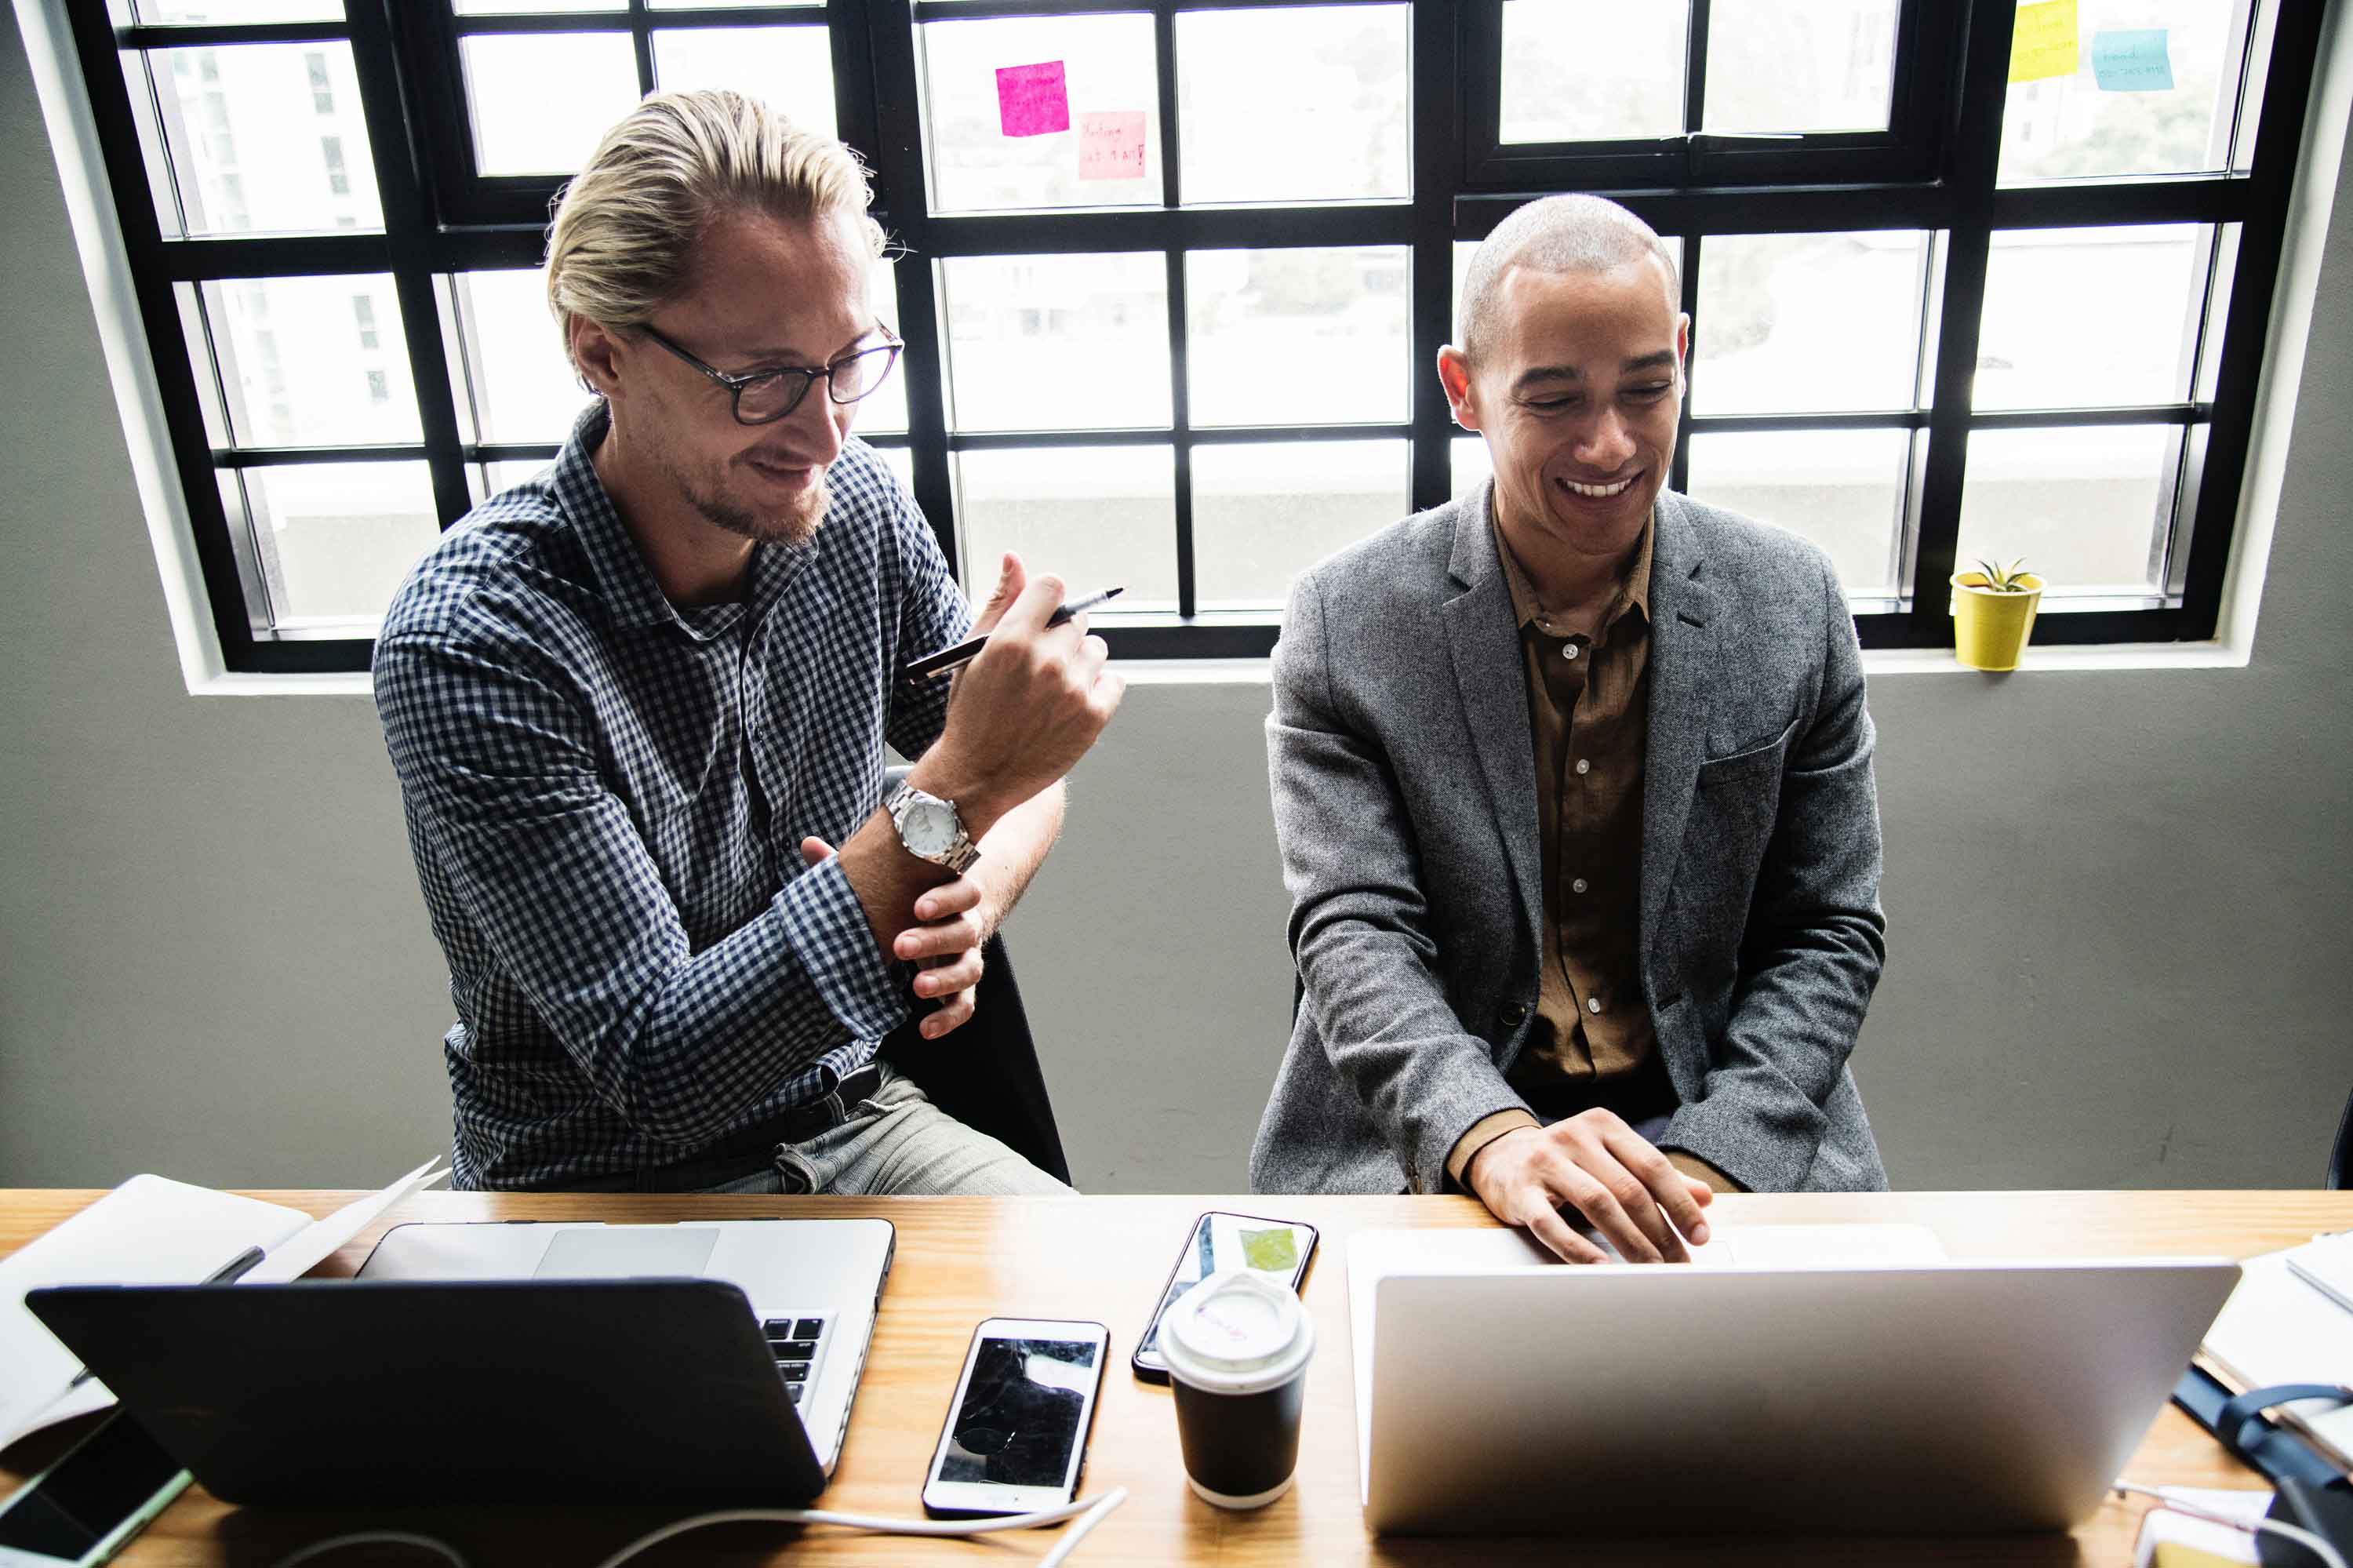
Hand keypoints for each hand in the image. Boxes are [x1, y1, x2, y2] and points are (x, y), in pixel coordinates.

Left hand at [806, 838, 994, 1038]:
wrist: (944, 914)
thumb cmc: (907, 893)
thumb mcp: (887, 879)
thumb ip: (851, 865)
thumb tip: (807, 844)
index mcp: (952, 893)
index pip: (964, 891)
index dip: (945, 899)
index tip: (918, 907)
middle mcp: (966, 923)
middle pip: (965, 930)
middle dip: (933, 940)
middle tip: (900, 946)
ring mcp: (966, 956)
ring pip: (970, 969)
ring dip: (944, 979)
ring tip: (917, 987)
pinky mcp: (961, 985)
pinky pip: (965, 1005)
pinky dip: (948, 1018)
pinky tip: (925, 1030)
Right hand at [916, 561, 1122, 830]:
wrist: (977, 776)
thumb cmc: (971, 711)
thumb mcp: (973, 654)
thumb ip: (999, 602)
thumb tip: (1014, 558)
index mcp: (1011, 639)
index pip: (1052, 586)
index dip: (1046, 600)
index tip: (1041, 616)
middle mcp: (1046, 660)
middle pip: (1076, 619)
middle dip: (1060, 635)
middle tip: (1040, 664)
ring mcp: (1073, 690)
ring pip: (1096, 649)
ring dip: (1080, 661)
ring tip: (1054, 687)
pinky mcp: (1093, 717)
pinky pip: (1114, 681)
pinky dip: (1099, 688)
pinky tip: (1072, 702)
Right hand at [1464, 1112, 1714, 1264]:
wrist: (1501, 1157)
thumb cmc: (1567, 1162)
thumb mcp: (1611, 1159)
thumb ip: (1654, 1177)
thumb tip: (1705, 1198)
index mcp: (1603, 1126)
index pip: (1652, 1166)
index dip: (1680, 1204)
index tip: (1700, 1236)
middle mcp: (1574, 1136)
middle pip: (1628, 1189)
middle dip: (1660, 1233)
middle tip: (1677, 1264)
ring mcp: (1545, 1162)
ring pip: (1597, 1204)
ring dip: (1630, 1243)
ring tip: (1650, 1270)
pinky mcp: (1520, 1191)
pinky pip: (1552, 1225)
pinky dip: (1579, 1250)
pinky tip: (1601, 1269)